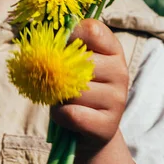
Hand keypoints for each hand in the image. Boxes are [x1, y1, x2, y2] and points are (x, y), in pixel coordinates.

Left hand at [50, 19, 128, 152]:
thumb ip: (63, 50)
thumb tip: (43, 42)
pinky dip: (60, 116)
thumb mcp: (72, 65)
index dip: (68, 36)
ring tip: (66, 102)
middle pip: (78, 62)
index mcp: (113, 50)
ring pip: (74, 90)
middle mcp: (120, 72)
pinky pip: (72, 114)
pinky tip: (66, 117)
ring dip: (59, 98)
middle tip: (60, 84)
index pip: (91, 30)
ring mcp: (118, 99)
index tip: (60, 48)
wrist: (89, 133)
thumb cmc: (75, 92)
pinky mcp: (108, 124)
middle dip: (59, 75)